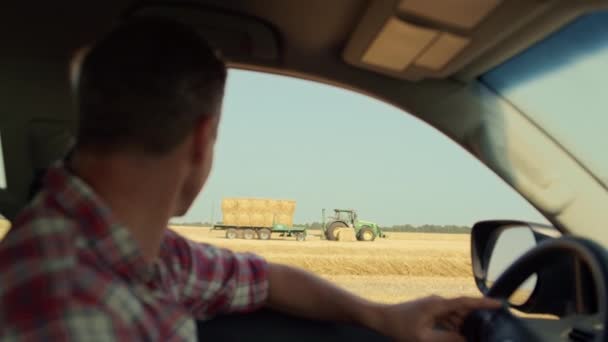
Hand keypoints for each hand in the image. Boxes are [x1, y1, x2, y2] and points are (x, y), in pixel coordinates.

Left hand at [376, 295, 500, 341]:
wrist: (381, 318)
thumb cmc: (399, 327)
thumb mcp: (423, 338)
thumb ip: (447, 339)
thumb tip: (465, 339)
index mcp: (437, 305)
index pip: (465, 302)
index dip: (483, 303)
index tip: (498, 303)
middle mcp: (437, 302)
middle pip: (463, 308)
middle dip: (477, 317)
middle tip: (493, 326)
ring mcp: (433, 306)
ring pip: (456, 314)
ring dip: (465, 323)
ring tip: (479, 333)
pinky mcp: (430, 310)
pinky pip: (448, 316)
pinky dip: (455, 325)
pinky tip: (461, 334)